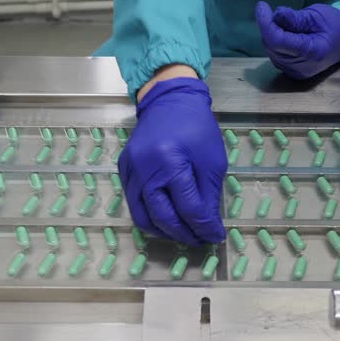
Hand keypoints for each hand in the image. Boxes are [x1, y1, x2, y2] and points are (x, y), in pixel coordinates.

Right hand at [119, 76, 226, 245]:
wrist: (169, 100)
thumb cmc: (196, 127)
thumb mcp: (212, 160)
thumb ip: (208, 196)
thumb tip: (208, 226)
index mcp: (171, 161)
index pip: (188, 207)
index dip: (204, 227)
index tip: (216, 237)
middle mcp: (145, 168)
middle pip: (162, 217)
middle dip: (184, 234)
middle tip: (200, 240)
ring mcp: (130, 170)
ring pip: (143, 216)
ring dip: (164, 231)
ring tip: (183, 234)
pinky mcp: (123, 170)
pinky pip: (134, 204)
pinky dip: (150, 217)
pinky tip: (166, 220)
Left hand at [255, 1, 339, 78]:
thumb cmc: (335, 25)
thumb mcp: (316, 15)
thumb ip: (294, 18)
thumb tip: (274, 14)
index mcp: (312, 52)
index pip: (278, 41)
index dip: (266, 23)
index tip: (262, 6)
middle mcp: (302, 67)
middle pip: (272, 46)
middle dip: (269, 27)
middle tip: (274, 12)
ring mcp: (296, 73)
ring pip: (271, 52)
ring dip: (271, 35)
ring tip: (285, 24)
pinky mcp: (293, 73)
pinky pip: (276, 56)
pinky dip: (275, 43)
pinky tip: (286, 34)